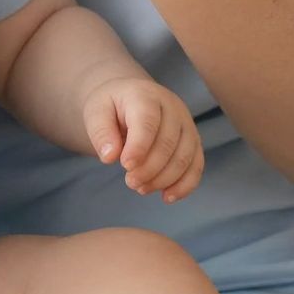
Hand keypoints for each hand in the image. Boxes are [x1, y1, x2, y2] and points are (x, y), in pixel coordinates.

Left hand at [83, 75, 203, 202]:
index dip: (138, 147)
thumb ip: (100, 132)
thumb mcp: (96, 112)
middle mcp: (172, 106)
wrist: (130, 97)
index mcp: (145, 96)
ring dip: (164, 179)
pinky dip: (184, 185)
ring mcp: (186, 123)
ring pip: (185, 156)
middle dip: (149, 169)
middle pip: (168, 143)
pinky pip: (196, 165)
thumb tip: (110, 157)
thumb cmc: (112, 106)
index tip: (125, 166)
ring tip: (141, 188)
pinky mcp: (193, 140)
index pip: (147, 122)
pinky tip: (166, 197)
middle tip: (130, 182)